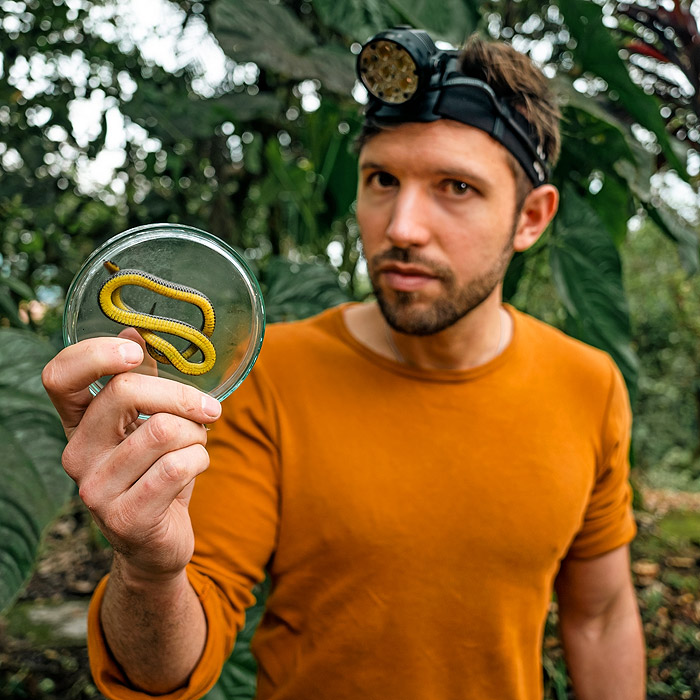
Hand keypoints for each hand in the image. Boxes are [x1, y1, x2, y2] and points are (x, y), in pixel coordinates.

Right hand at [42, 335, 221, 581]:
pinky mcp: (125, 517)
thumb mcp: (145, 425)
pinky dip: (201, 459)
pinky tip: (196, 467)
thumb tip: (135, 330)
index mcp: (79, 424)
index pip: (60, 377)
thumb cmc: (156, 473)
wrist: (156, 543)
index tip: (136, 351)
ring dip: (197, 434)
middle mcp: (76, 454)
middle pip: (125, 393)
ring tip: (197, 446)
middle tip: (210, 409)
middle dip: (182, 395)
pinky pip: (178, 466)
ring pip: (164, 430)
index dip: (95, 354)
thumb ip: (142, 381)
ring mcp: (95, 489)